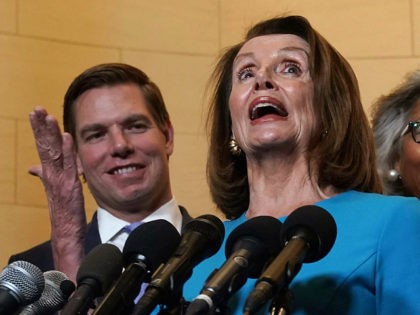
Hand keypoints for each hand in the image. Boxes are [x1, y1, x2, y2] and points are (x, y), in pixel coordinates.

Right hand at [29, 106, 86, 281]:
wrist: (65, 232)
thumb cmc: (63, 210)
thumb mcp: (54, 189)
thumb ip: (45, 175)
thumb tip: (33, 167)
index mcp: (49, 173)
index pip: (42, 147)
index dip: (39, 130)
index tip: (35, 114)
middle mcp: (52, 174)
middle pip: (44, 146)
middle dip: (40, 127)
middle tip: (36, 109)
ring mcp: (60, 180)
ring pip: (53, 153)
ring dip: (50, 134)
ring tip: (46, 116)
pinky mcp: (70, 186)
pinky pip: (69, 165)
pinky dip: (67, 150)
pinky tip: (66, 137)